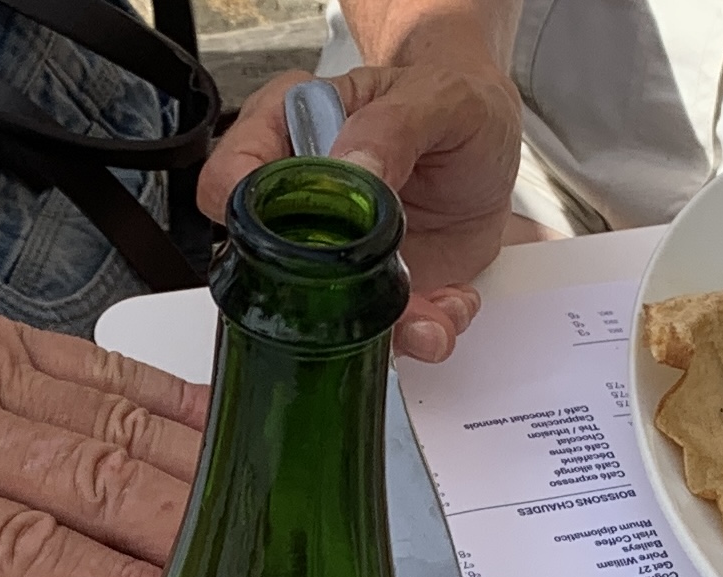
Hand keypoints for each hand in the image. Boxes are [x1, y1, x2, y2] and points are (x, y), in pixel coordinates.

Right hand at [198, 59, 526, 361]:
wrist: (492, 137)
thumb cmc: (451, 98)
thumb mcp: (434, 98)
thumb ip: (391, 127)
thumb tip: (351, 167)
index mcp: (290, 129)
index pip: (230, 177)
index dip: (245, 216)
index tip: (292, 239)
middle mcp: (302, 199)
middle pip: (271, 269)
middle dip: (324, 305)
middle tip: (386, 295)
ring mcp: (336, 251)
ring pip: (329, 318)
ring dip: (387, 330)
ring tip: (433, 319)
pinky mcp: (375, 285)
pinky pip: (385, 328)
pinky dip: (424, 331)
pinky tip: (452, 304)